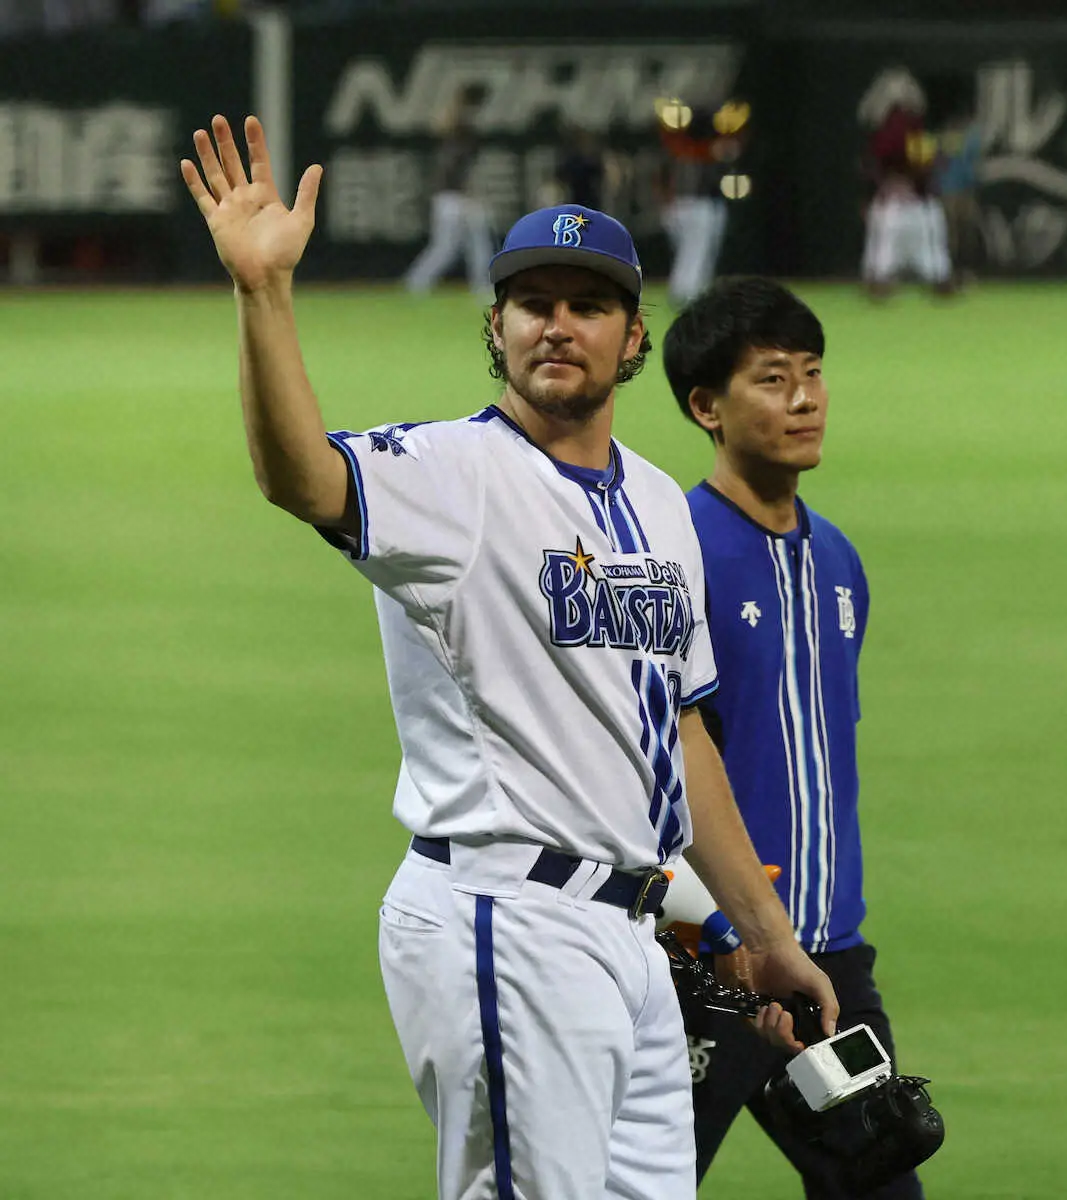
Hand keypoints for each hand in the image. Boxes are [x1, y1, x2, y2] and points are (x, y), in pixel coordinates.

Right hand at [180, 115, 321, 292]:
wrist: (266, 277)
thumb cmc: (286, 254)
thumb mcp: (302, 221)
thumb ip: (306, 193)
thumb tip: (317, 167)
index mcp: (266, 197)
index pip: (259, 162)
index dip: (255, 142)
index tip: (251, 121)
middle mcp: (246, 199)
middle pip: (233, 164)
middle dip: (226, 142)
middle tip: (218, 119)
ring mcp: (229, 209)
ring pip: (216, 175)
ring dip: (207, 155)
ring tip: (200, 132)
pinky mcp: (216, 220)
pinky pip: (203, 197)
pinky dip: (194, 181)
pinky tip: (186, 163)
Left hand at [748, 941, 838, 1053]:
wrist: (770, 948)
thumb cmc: (797, 965)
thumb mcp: (820, 983)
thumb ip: (829, 1007)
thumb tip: (830, 1034)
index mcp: (808, 1017)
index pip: (806, 1044)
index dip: (803, 1048)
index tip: (799, 1041)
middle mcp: (791, 1021)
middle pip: (786, 1045)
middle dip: (784, 1034)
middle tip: (784, 1013)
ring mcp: (773, 1017)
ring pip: (771, 1039)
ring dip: (771, 1026)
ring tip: (774, 1005)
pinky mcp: (756, 1011)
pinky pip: (757, 1029)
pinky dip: (759, 1022)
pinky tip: (762, 1008)